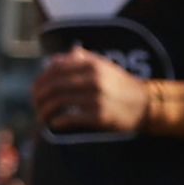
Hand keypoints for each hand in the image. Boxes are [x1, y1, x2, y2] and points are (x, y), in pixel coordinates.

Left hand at [32, 49, 151, 135]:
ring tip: (42, 117)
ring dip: (45, 111)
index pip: (54, 70)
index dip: (40, 81)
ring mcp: (96, 98)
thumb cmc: (122, 86)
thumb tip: (52, 61)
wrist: (147, 105)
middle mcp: (93, 79)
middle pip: (53, 86)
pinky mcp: (100, 116)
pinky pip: (71, 117)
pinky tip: (55, 124)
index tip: (36, 91)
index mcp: (91, 65)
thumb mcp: (104, 66)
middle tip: (36, 106)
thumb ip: (80, 60)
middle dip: (39, 97)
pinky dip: (58, 121)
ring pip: (59, 102)